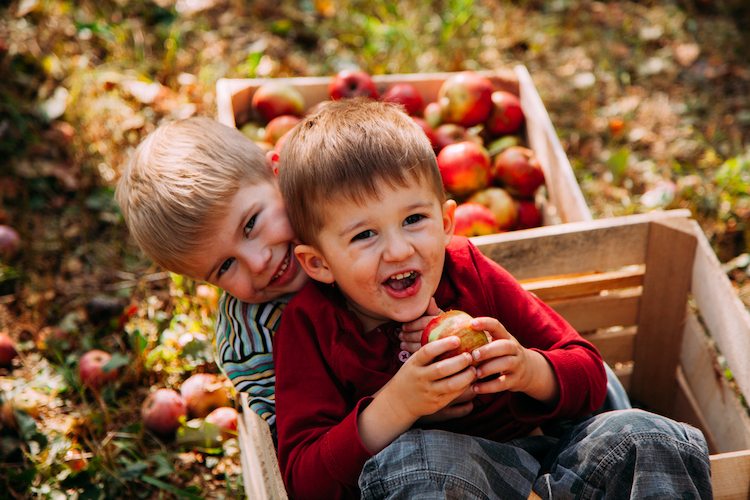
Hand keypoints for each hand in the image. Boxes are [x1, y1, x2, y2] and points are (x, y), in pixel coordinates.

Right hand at [358, 336, 477, 453]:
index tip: (457, 339)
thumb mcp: (414, 362)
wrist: (399, 402)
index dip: (443, 345)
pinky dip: (465, 387)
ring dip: (466, 376)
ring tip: (474, 369)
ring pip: (451, 384)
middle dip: (459, 361)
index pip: (427, 351)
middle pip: (441, 369)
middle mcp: (421, 377)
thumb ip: (428, 353)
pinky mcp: (436, 404)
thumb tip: (451, 334)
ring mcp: (428, 392)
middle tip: (470, 355)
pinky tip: (470, 380)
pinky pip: (454, 395)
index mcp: (414, 364)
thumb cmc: (411, 375)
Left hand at [399, 297, 442, 352]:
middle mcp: (443, 333)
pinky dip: (411, 350)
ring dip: (408, 343)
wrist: (454, 337)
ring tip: (401, 342)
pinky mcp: (437, 353)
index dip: (412, 325)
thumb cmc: (442, 323)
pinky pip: (422, 352)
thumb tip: (430, 299)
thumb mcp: (438, 314)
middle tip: (400, 335)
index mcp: (442, 321)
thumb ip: (431, 308)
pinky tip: (405, 348)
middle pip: (421, 335)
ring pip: (421, 345)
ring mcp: (440, 345)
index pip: (424, 323)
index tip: (403, 326)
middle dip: (408, 335)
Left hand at [468, 317, 559, 406]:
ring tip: (475, 373)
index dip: (485, 323)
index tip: (471, 323)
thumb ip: (480, 338)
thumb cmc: (502, 354)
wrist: (530, 371)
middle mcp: (514, 349)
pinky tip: (476, 388)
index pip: (497, 326)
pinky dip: (489, 387)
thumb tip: (451, 332)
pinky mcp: (516, 380)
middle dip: (489, 350)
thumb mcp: (496, 343)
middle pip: (505, 346)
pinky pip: (503, 384)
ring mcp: (517, 364)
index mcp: (506, 337)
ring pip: (506, 364)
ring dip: (489, 368)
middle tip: (473, 354)